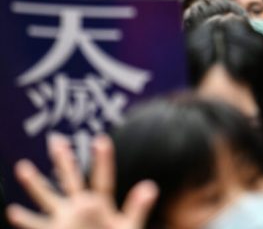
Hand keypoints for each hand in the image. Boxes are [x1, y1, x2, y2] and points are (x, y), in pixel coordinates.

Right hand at [6, 134, 157, 228]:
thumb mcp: (128, 226)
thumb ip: (137, 208)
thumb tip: (151, 186)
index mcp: (101, 204)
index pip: (103, 179)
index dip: (103, 161)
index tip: (102, 139)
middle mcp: (80, 208)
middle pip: (71, 180)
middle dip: (64, 161)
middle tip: (57, 140)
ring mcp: (65, 220)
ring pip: (47, 198)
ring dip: (35, 184)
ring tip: (21, 166)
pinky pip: (36, 225)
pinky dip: (25, 219)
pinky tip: (13, 211)